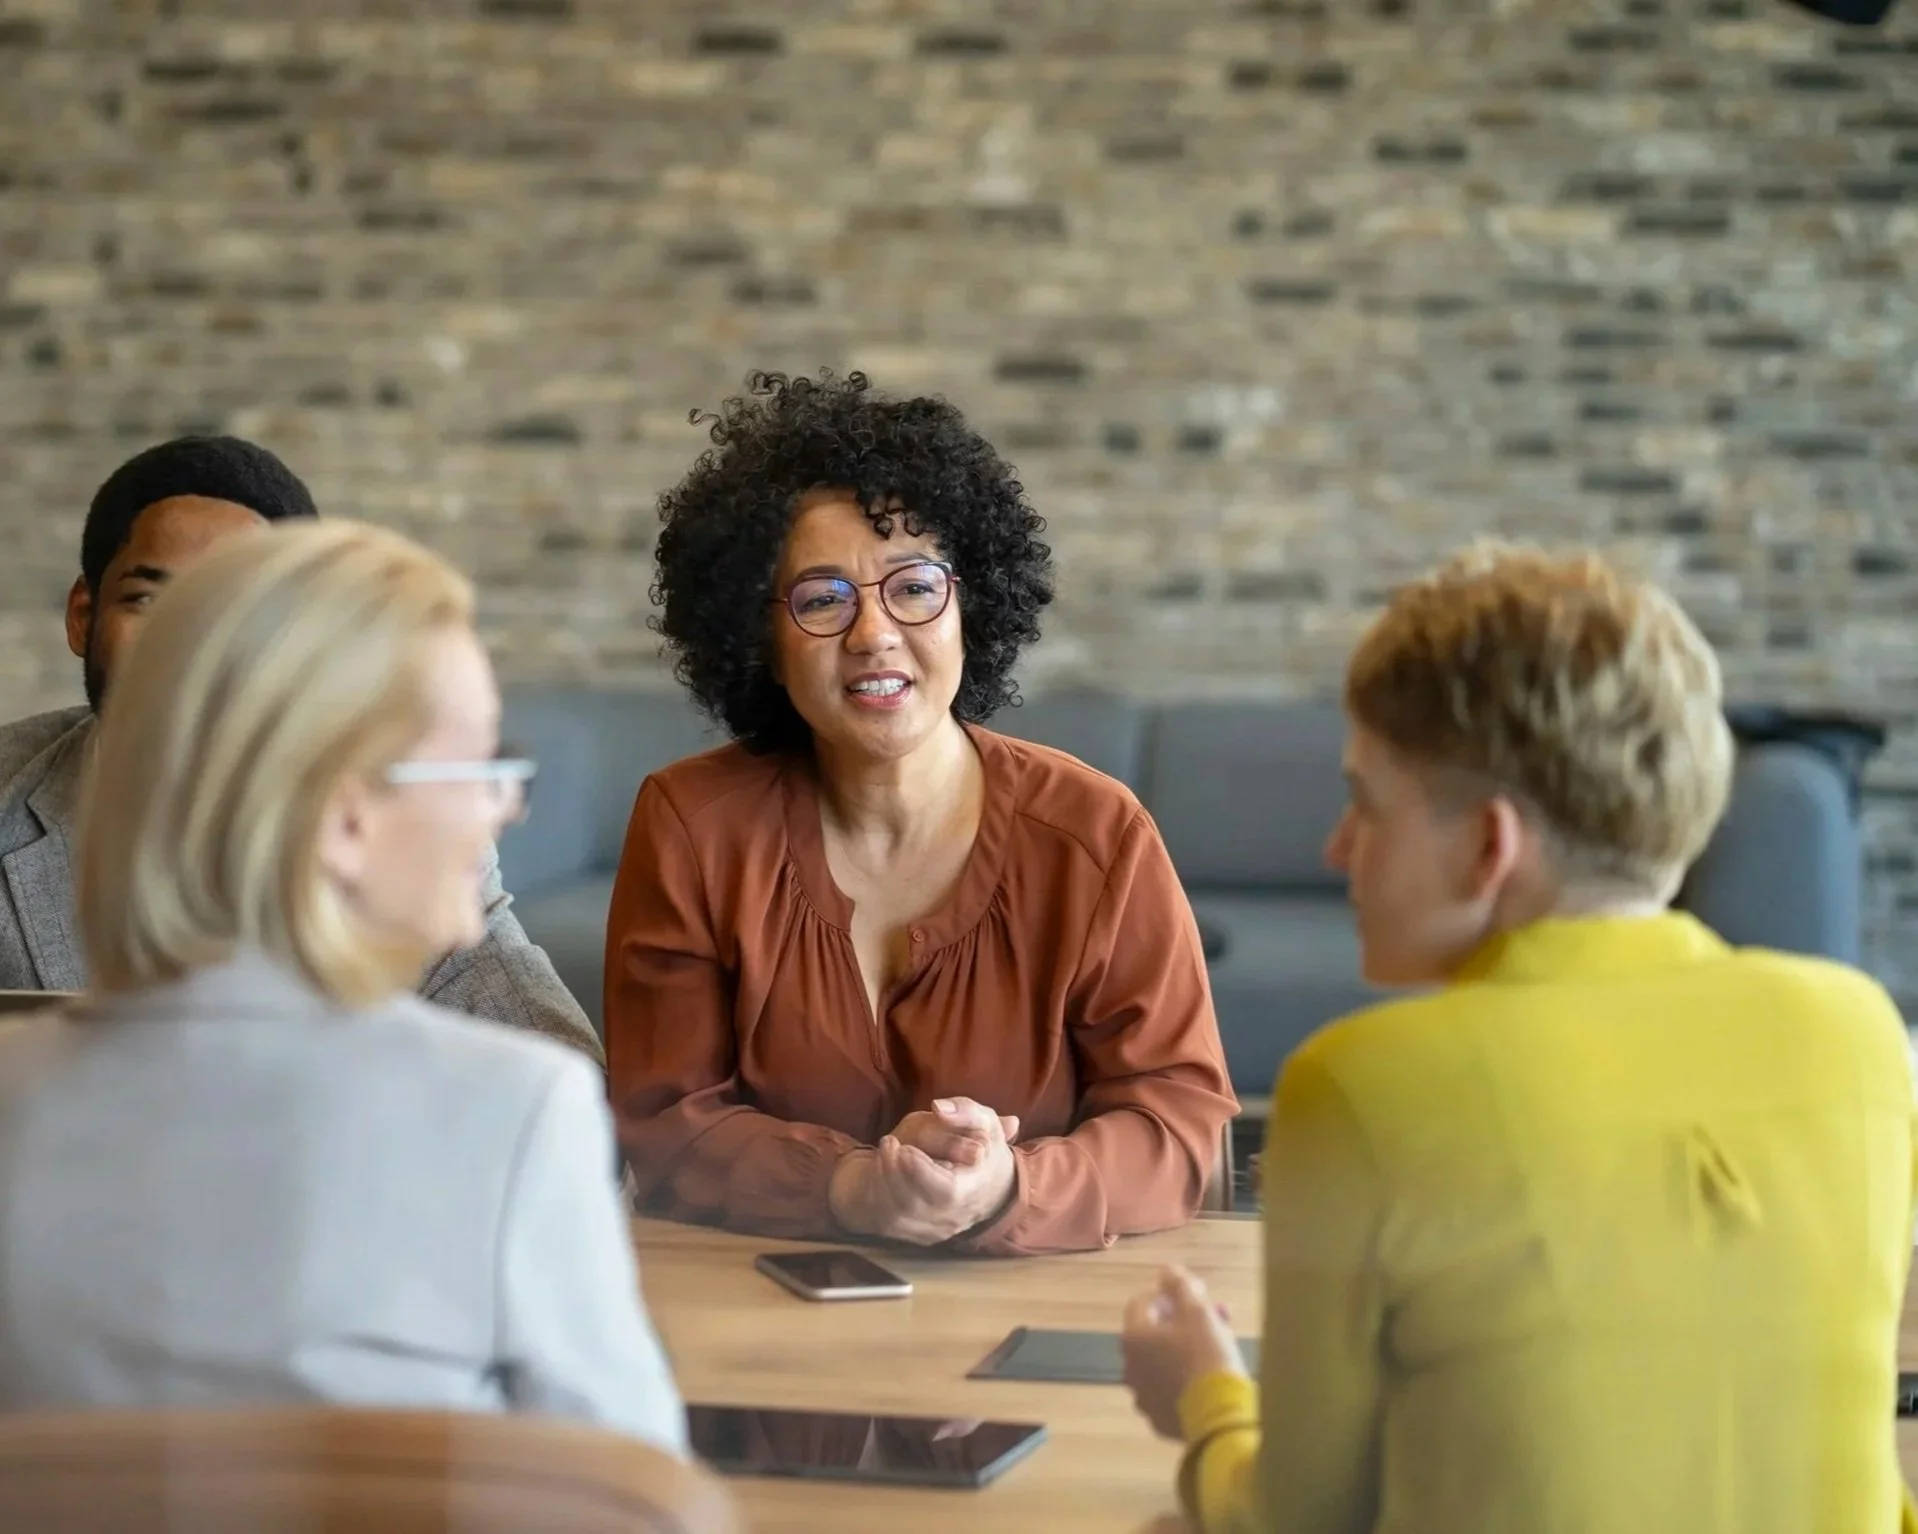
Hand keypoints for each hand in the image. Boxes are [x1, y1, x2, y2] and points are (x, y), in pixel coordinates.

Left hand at [829, 1103, 1018, 1245]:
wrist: (989, 1184)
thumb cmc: (981, 1146)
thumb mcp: (984, 1122)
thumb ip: (965, 1111)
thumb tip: (939, 1107)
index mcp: (975, 1189)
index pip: (945, 1190)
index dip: (919, 1169)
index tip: (903, 1148)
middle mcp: (954, 1217)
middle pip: (914, 1204)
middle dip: (893, 1172)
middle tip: (887, 1142)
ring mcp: (936, 1230)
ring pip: (898, 1216)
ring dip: (883, 1181)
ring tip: (884, 1152)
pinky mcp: (919, 1236)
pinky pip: (890, 1224)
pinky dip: (880, 1196)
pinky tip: (882, 1171)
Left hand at [1121, 1266, 1247, 1440]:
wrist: (1218, 1416)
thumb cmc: (1206, 1356)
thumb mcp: (1197, 1311)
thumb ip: (1179, 1285)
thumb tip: (1166, 1269)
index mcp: (1133, 1338)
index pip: (1141, 1303)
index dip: (1167, 1294)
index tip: (1194, 1295)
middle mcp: (1129, 1368)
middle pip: (1151, 1335)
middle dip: (1179, 1324)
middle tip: (1210, 1321)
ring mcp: (1142, 1397)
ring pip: (1160, 1364)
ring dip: (1180, 1352)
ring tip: (1212, 1350)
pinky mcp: (1158, 1420)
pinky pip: (1169, 1391)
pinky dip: (1182, 1381)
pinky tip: (1206, 1380)